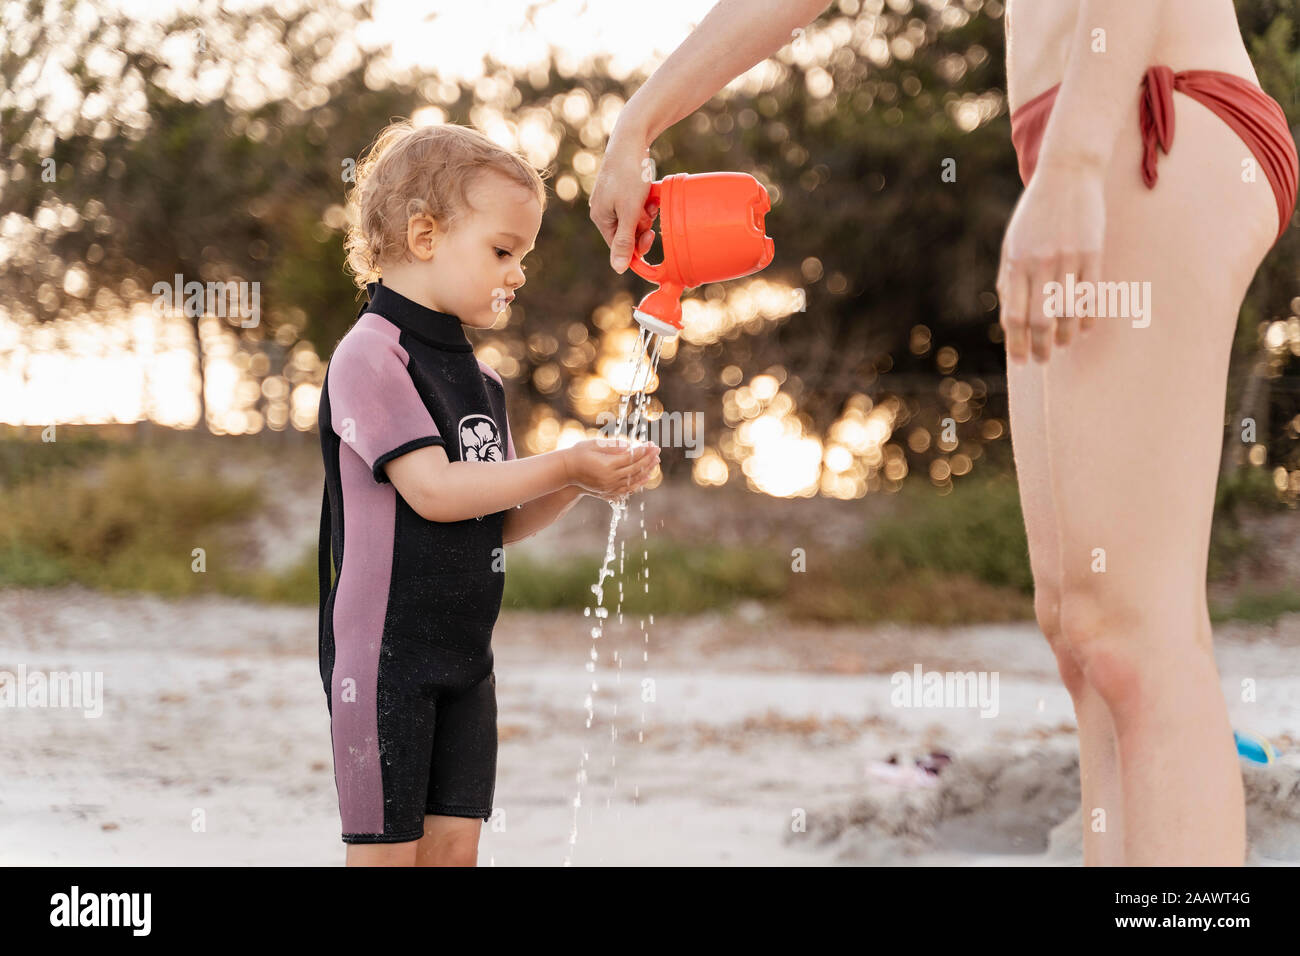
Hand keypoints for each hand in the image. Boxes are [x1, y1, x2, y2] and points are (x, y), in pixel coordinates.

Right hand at [564, 437, 659, 498]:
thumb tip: (630, 445)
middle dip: (648, 459)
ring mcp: (609, 487)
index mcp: (606, 466)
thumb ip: (612, 445)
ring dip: (646, 470)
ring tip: (656, 462)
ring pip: (633, 480)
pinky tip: (646, 476)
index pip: (630, 458)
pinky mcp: (608, 492)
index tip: (652, 444)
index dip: (643, 451)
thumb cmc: (579, 453)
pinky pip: (628, 489)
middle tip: (657, 450)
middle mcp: (609, 479)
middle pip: (635, 469)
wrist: (566, 472)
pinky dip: (638, 483)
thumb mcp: (594, 445)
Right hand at [589, 125, 659, 273]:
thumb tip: (618, 269)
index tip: (652, 236)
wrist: (631, 140)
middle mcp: (603, 211)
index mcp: (601, 218)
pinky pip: (636, 206)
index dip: (638, 246)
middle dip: (642, 225)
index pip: (619, 247)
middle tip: (649, 212)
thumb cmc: (629, 175)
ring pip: (634, 219)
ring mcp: (612, 200)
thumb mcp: (630, 211)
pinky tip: (650, 193)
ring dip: (646, 213)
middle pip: (628, 234)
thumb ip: (625, 241)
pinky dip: (645, 202)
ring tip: (649, 198)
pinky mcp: (621, 190)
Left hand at [996, 160, 1105, 363]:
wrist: (1067, 173)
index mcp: (1017, 263)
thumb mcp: (1012, 243)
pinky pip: (1092, 296)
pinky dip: (1088, 319)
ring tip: (1062, 344)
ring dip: (1065, 337)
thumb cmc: (1035, 214)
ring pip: (1068, 313)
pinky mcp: (1093, 253)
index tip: (1020, 361)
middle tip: (1042, 360)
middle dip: (1040, 348)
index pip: (1014, 316)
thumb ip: (1009, 279)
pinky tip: (1084, 329)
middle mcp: (1041, 263)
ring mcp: (1069, 258)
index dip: (1016, 344)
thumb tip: (1010, 317)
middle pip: (1040, 321)